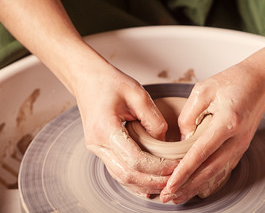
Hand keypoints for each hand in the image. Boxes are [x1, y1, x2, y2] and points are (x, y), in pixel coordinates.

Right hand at [74, 62, 177, 196]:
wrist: (87, 79)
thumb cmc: (110, 83)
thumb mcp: (138, 94)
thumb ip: (153, 120)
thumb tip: (165, 144)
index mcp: (105, 129)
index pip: (135, 160)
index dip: (159, 167)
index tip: (178, 165)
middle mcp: (97, 144)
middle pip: (128, 175)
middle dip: (154, 181)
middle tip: (176, 179)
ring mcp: (97, 149)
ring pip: (122, 177)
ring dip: (145, 184)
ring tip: (166, 183)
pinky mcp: (101, 149)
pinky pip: (118, 171)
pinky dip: (135, 180)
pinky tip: (149, 183)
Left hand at [160, 60, 264, 202]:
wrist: (260, 81)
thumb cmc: (233, 81)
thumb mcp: (204, 90)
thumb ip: (189, 115)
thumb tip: (182, 140)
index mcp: (227, 122)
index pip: (201, 153)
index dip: (184, 171)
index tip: (169, 185)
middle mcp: (237, 139)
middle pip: (209, 170)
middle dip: (187, 186)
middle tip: (167, 197)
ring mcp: (241, 145)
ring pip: (216, 173)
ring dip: (196, 187)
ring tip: (178, 197)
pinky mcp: (240, 147)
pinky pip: (223, 168)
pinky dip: (208, 180)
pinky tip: (197, 188)